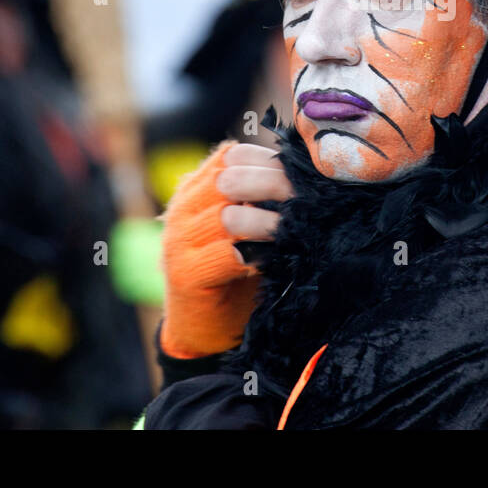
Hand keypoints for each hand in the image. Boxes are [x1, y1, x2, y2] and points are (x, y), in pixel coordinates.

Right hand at [160, 141, 291, 358]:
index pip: (232, 157)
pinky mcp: (185, 273)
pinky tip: (276, 260)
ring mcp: (179, 241)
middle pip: (230, 181)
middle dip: (272, 187)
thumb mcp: (246, 227)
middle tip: (308, 199)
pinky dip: (257, 256)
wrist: (203, 330)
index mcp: (196, 190)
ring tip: (297, 228)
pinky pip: (226, 254)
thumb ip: (259, 198)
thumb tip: (304, 170)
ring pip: (227, 215)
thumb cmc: (235, 272)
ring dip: (267, 222)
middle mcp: (182, 210)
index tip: (302, 176)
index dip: (268, 163)